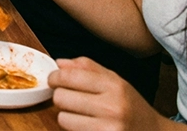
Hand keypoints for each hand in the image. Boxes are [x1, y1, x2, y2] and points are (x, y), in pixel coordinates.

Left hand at [49, 57, 169, 130]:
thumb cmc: (131, 107)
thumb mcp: (116, 81)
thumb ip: (87, 68)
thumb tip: (59, 64)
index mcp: (114, 86)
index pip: (69, 76)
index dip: (55, 77)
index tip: (55, 80)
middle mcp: (112, 107)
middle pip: (61, 98)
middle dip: (61, 97)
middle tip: (71, 99)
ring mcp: (107, 129)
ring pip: (62, 119)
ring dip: (67, 117)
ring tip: (82, 116)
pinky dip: (75, 129)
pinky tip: (88, 126)